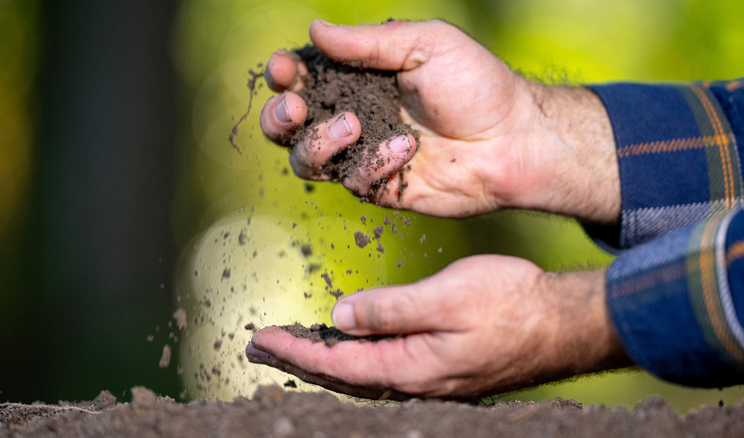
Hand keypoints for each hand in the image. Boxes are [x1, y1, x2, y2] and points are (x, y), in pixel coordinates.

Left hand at [247, 255, 631, 399]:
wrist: (562, 323)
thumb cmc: (512, 305)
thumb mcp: (447, 297)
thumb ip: (390, 309)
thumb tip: (341, 316)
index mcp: (410, 367)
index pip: (336, 363)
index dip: (295, 351)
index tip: (261, 338)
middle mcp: (414, 381)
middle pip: (342, 376)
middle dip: (299, 360)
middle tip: (260, 346)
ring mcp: (428, 378)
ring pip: (361, 374)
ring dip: (323, 360)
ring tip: (293, 347)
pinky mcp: (440, 369)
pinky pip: (383, 368)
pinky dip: (353, 358)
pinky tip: (348, 347)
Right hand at [261, 20, 619, 221]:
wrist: (513, 139)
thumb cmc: (477, 85)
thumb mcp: (425, 45)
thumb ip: (367, 43)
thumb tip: (315, 30)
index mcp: (359, 79)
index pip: (303, 79)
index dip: (285, 75)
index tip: (286, 68)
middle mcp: (353, 117)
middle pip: (288, 126)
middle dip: (279, 117)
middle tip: (296, 109)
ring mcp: (364, 155)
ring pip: (306, 160)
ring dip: (318, 143)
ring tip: (353, 126)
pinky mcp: (380, 187)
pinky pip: (353, 181)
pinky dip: (374, 163)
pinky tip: (406, 149)